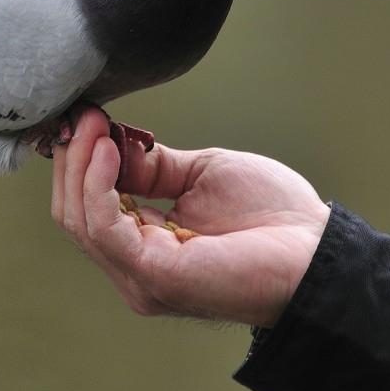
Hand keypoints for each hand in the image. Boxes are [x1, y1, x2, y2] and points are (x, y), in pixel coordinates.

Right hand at [51, 108, 330, 327]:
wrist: (316, 250)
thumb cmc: (273, 217)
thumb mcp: (201, 174)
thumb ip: (152, 167)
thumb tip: (107, 142)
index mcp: (146, 249)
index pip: (86, 207)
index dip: (79, 159)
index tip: (85, 114)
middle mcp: (135, 270)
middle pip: (73, 213)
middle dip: (73, 157)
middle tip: (84, 113)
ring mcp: (141, 277)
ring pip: (79, 219)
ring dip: (80, 163)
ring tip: (93, 124)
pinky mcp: (153, 275)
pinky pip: (104, 226)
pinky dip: (97, 183)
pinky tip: (107, 150)